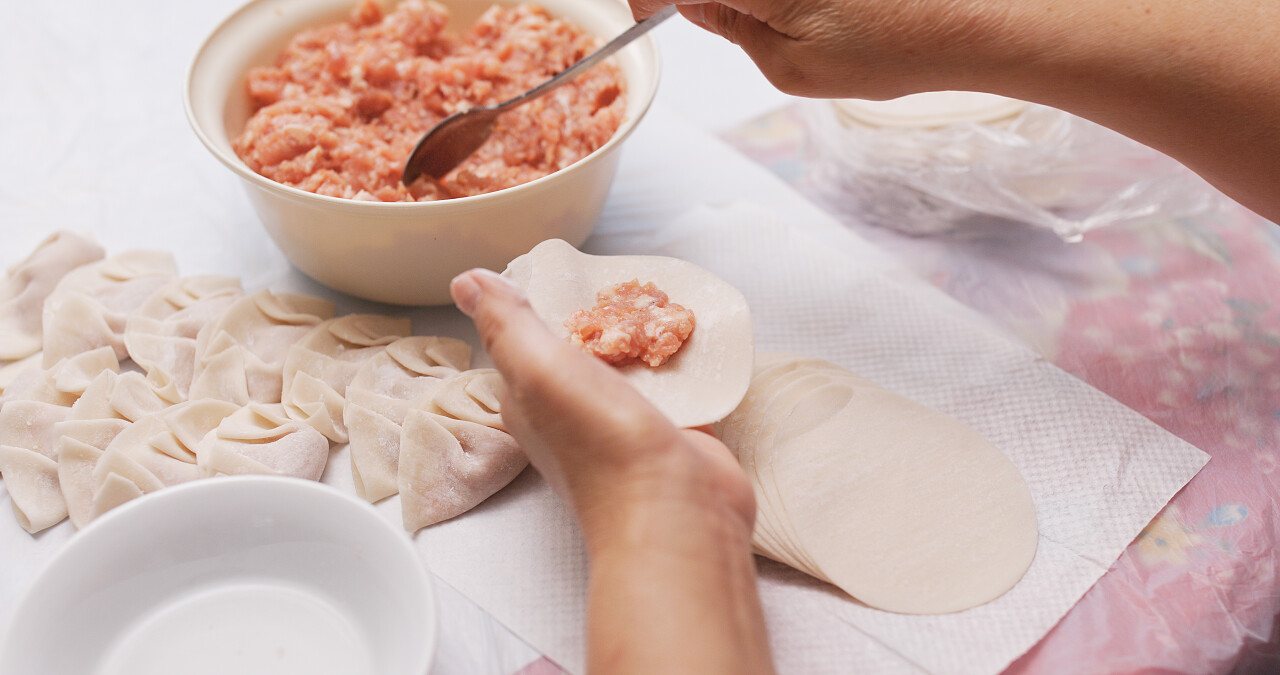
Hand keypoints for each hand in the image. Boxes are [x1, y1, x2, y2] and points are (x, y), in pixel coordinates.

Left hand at [449, 268, 754, 550]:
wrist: (674, 509)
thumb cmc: (599, 443)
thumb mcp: (537, 369)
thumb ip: (505, 323)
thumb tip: (466, 280)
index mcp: (528, 400)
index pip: (526, 342)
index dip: (542, 305)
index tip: (566, 269)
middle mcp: (571, 414)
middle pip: (582, 350)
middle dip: (601, 316)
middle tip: (622, 279)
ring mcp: (621, 425)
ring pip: (628, 366)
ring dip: (642, 336)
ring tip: (658, 298)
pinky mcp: (669, 431)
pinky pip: (671, 386)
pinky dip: (677, 361)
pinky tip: (689, 338)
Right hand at [628, 0, 1014, 98]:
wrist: (972, 19)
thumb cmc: (893, 47)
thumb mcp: (790, 64)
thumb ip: (728, 24)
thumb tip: (692, 1)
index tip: (649, 12)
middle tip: (705, 13)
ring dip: (736, 1)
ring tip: (766, 20)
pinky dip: (767, 3)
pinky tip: (785, 12)